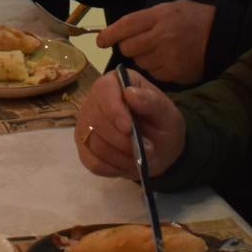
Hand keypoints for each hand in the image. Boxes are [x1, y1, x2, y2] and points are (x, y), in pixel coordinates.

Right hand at [71, 72, 185, 180]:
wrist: (160, 148)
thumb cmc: (162, 124)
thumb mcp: (166, 112)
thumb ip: (151, 101)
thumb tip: (130, 93)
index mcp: (114, 83)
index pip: (104, 91)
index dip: (113, 110)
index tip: (129, 128)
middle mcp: (94, 101)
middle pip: (96, 122)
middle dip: (123, 141)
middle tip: (149, 149)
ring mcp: (85, 125)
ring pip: (94, 144)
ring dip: (122, 157)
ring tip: (141, 159)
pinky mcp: (84, 148)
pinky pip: (93, 163)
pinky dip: (113, 168)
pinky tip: (127, 165)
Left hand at [98, 0, 216, 85]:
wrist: (222, 35)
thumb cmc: (194, 18)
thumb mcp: (170, 8)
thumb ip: (147, 19)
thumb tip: (120, 31)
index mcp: (160, 16)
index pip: (126, 26)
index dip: (110, 34)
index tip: (100, 41)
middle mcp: (162, 36)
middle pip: (129, 47)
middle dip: (129, 46)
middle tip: (139, 44)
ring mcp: (169, 57)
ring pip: (140, 62)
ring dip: (143, 58)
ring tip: (158, 51)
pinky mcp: (175, 73)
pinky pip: (154, 74)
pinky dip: (156, 69)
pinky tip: (167, 61)